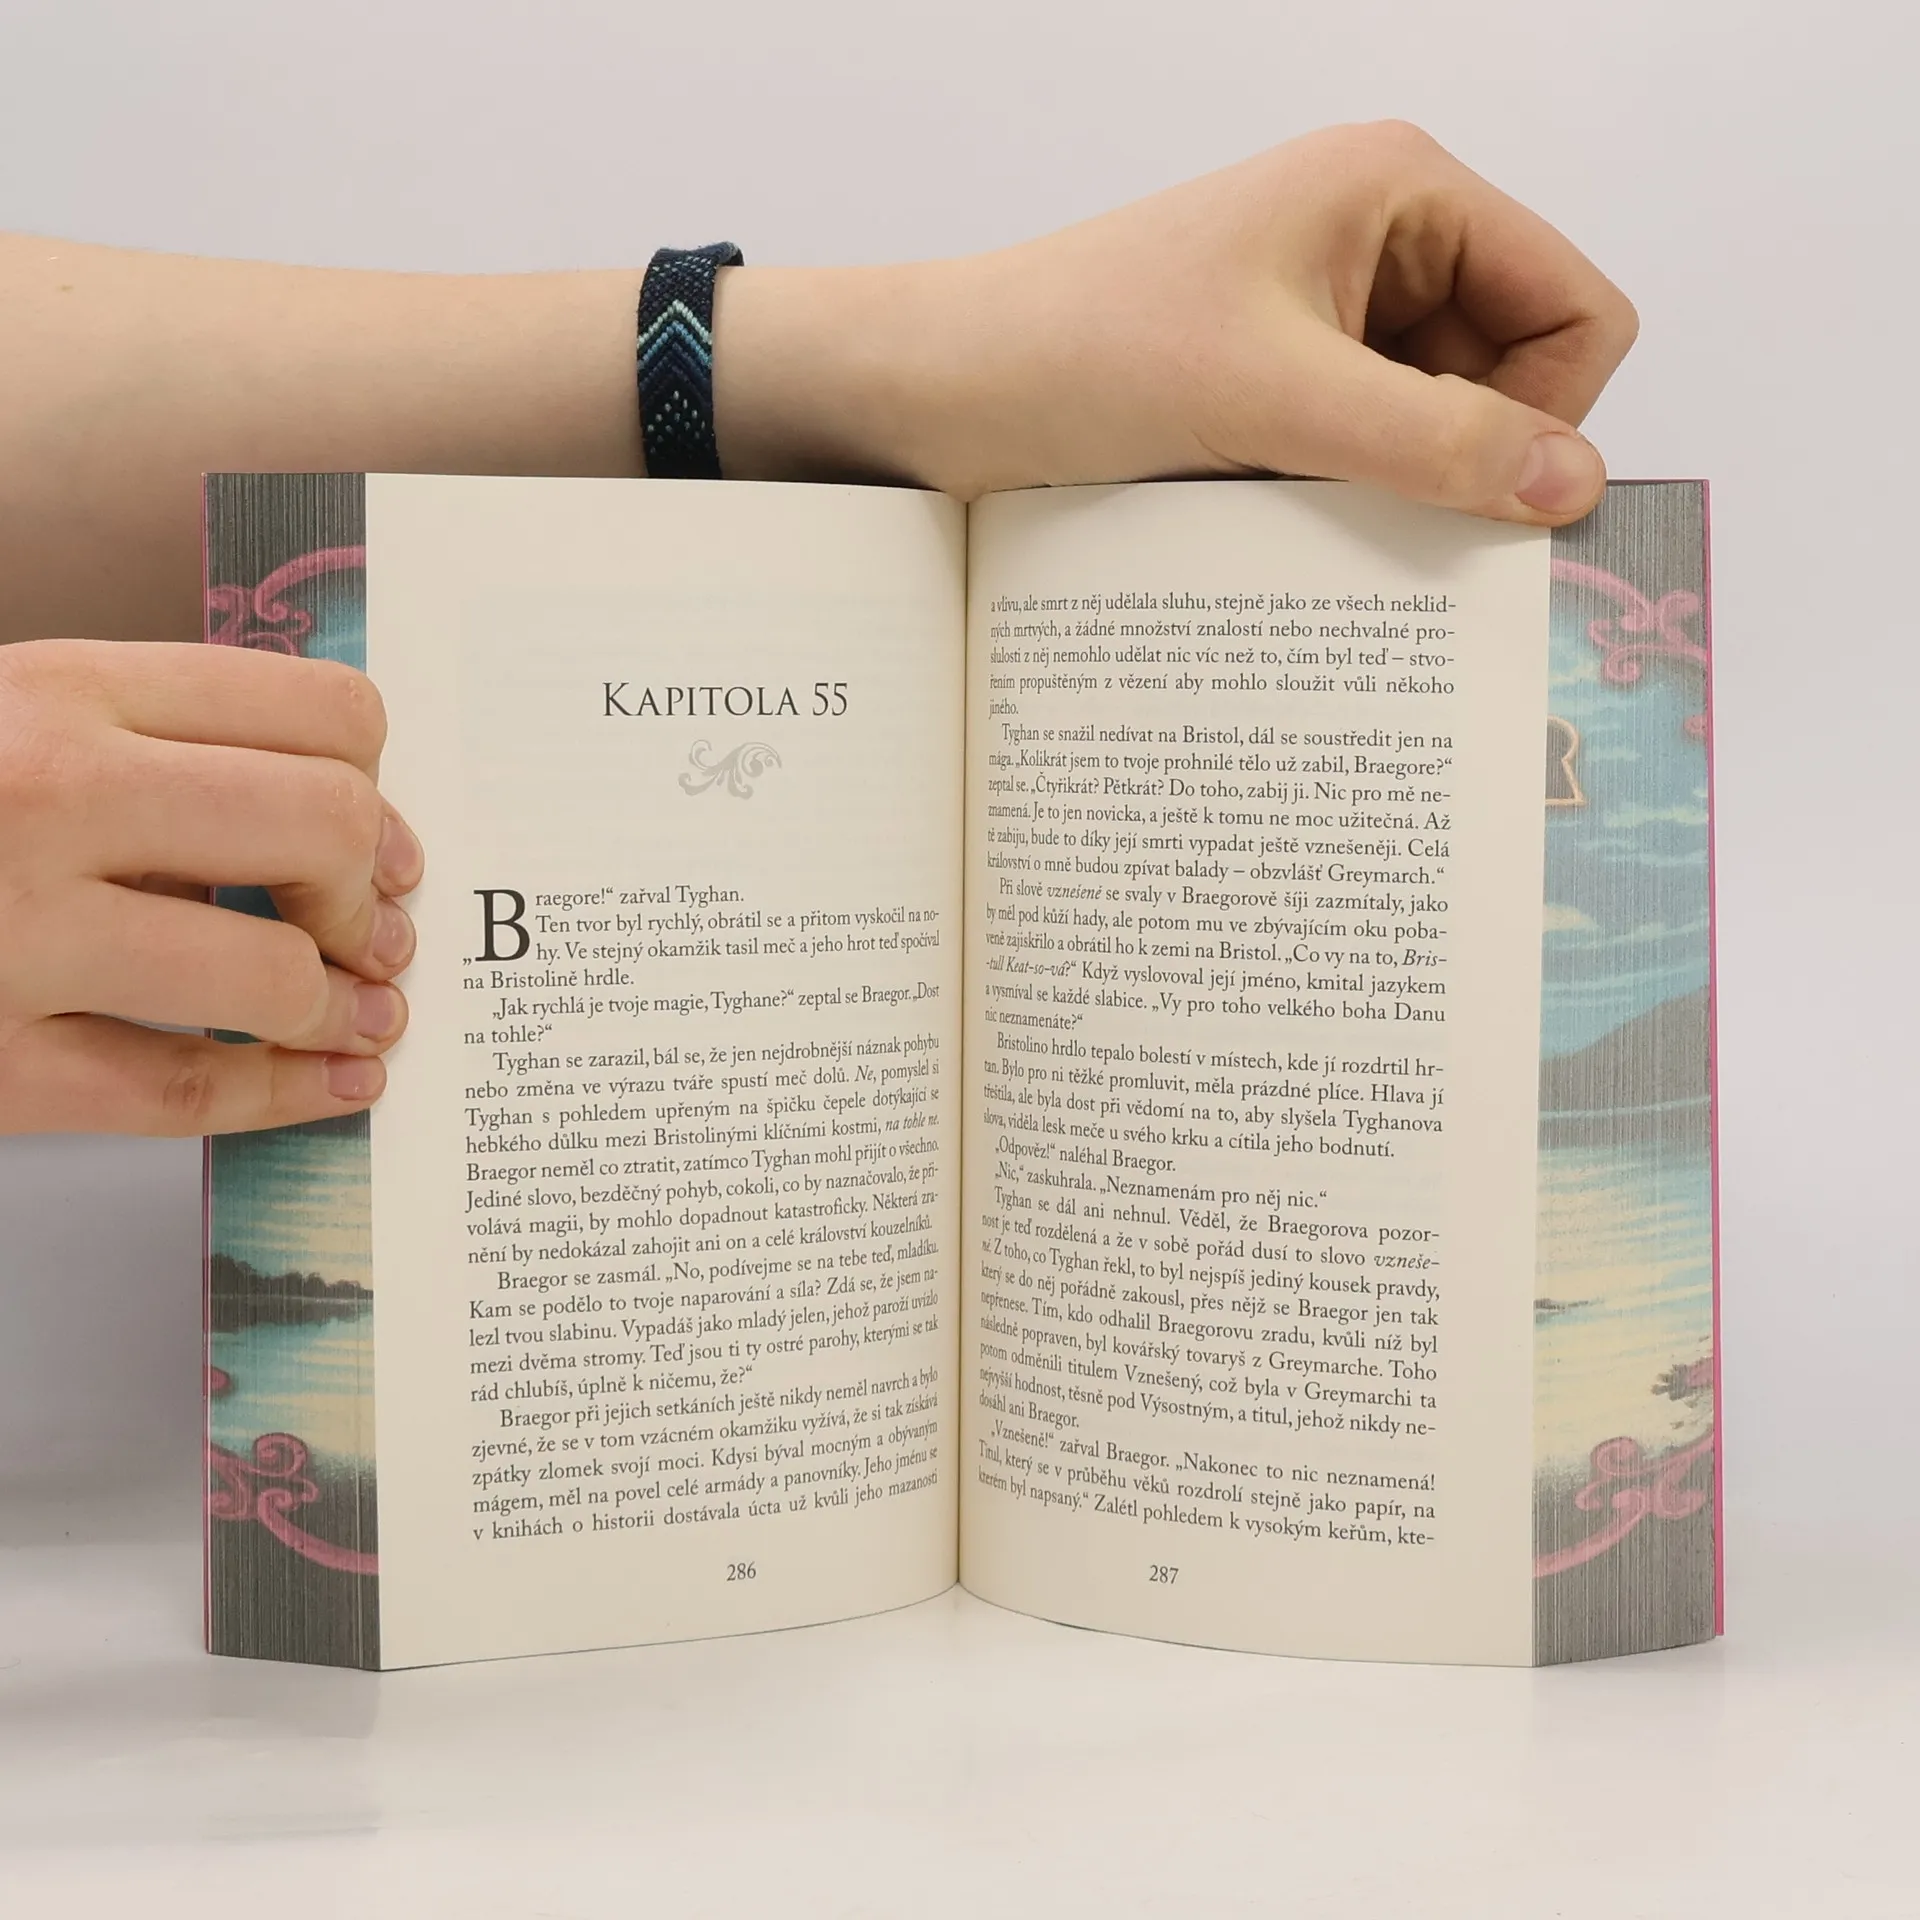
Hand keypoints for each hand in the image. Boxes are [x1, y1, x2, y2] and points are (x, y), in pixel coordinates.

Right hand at [0, 640, 421, 1134]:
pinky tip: (328, 1087)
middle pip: (320, 826)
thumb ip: (149, 744)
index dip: (381, 789)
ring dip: (343, 1006)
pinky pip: (179, 1089)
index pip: (317, 712)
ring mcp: (10, 933)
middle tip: (374, 930)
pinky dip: (280, 1094)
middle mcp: (45, 795)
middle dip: (368, 891)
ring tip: (362, 1014)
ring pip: (265, 972)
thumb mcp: (12, 719)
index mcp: (61, 690)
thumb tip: (340, 818)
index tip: (382, 842)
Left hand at [715, 120, 1635, 519]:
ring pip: (1437, 427)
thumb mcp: (1274, 398)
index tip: (1477, 494)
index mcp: (1400, 190)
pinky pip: (1364, 453)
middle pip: (1514, 374)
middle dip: (1462, 456)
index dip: (1548, 411)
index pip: (1573, 306)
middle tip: (1375, 512)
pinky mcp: (1278, 382)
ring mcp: (1326, 316)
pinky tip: (1275, 517)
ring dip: (1392, 485)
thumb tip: (1573, 484)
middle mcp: (1377, 242)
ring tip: (1298, 505)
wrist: (935, 392)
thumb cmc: (1076, 351)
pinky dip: (1343, 496)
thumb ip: (1434, 441)